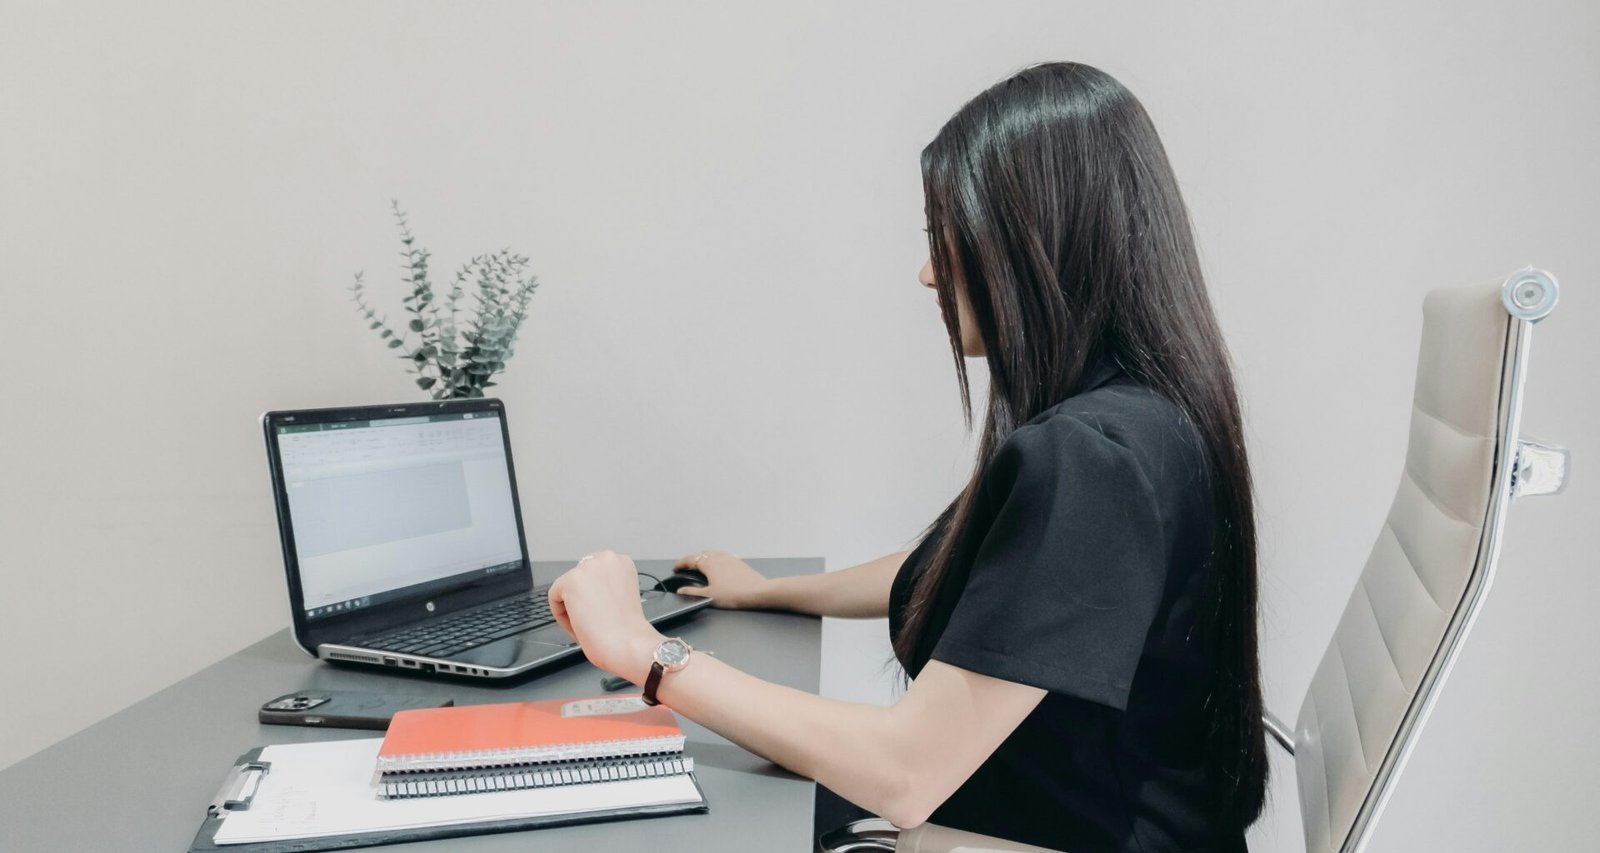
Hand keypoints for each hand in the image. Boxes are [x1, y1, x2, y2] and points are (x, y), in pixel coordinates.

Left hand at [548, 550, 663, 684]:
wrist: (627, 643)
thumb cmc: (627, 630)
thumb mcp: (622, 595)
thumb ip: (605, 586)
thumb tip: (586, 589)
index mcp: (622, 562)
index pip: (593, 572)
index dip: (594, 595)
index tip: (599, 609)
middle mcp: (607, 558)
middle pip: (578, 577)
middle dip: (582, 598)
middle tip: (592, 618)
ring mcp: (588, 567)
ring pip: (565, 588)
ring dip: (572, 607)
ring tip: (587, 623)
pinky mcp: (571, 580)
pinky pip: (554, 596)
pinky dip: (561, 615)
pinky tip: (579, 623)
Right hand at [672, 550, 773, 609]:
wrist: (758, 592)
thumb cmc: (735, 594)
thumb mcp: (709, 596)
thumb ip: (692, 592)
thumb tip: (681, 591)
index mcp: (709, 563)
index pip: (690, 559)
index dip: (680, 564)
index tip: (675, 568)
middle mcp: (719, 557)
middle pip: (701, 554)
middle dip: (692, 560)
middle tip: (687, 569)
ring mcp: (730, 558)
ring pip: (713, 554)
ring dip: (705, 559)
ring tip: (701, 568)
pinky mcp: (739, 562)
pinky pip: (723, 557)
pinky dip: (716, 560)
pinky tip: (719, 569)